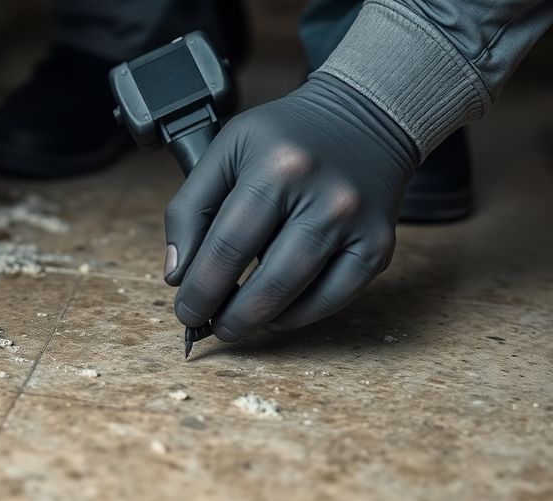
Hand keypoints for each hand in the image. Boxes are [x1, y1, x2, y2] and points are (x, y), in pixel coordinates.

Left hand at [163, 74, 417, 340]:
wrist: (364, 117)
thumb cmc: (285, 137)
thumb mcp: (226, 150)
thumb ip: (191, 207)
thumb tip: (178, 274)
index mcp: (277, 167)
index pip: (226, 246)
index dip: (201, 290)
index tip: (186, 311)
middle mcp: (323, 196)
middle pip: (267, 279)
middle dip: (229, 315)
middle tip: (209, 327)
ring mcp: (356, 224)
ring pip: (300, 294)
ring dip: (260, 320)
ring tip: (235, 324)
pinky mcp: (379, 245)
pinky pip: (336, 297)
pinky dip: (301, 316)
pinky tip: (276, 315)